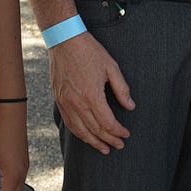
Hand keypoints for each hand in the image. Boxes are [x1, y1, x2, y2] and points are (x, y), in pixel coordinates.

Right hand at [48, 32, 133, 153]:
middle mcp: (77, 103)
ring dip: (93, 142)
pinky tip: (86, 137)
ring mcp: (66, 103)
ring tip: (104, 149)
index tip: (126, 134)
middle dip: (109, 140)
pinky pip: (69, 123)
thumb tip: (130, 106)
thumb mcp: (111, 67)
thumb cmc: (89, 51)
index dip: (118, 132)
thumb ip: (121, 89)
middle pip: (95, 130)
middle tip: (119, 146)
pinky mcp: (59, 100)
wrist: (64, 41)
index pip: (107, 123)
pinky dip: (79, 134)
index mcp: (92, 95)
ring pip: (80, 131)